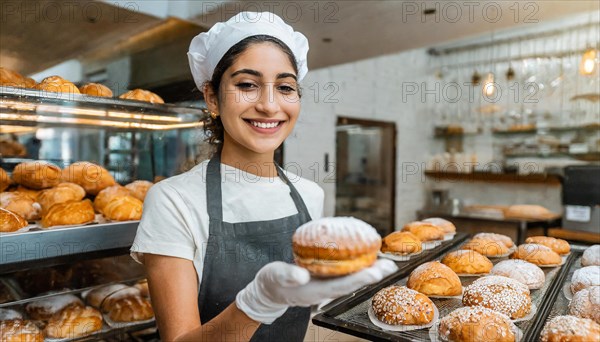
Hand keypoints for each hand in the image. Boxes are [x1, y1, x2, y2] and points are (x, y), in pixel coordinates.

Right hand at [235, 259, 397, 323]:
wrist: (268, 291)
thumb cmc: (272, 282)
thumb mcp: (276, 275)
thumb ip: (288, 275)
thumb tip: (302, 276)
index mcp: (314, 291)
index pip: (341, 285)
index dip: (358, 279)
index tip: (374, 273)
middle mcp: (324, 291)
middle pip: (352, 283)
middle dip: (371, 275)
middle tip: (389, 266)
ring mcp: (325, 287)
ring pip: (351, 279)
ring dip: (369, 272)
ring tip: (385, 264)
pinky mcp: (324, 280)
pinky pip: (345, 274)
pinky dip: (357, 267)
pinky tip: (365, 259)